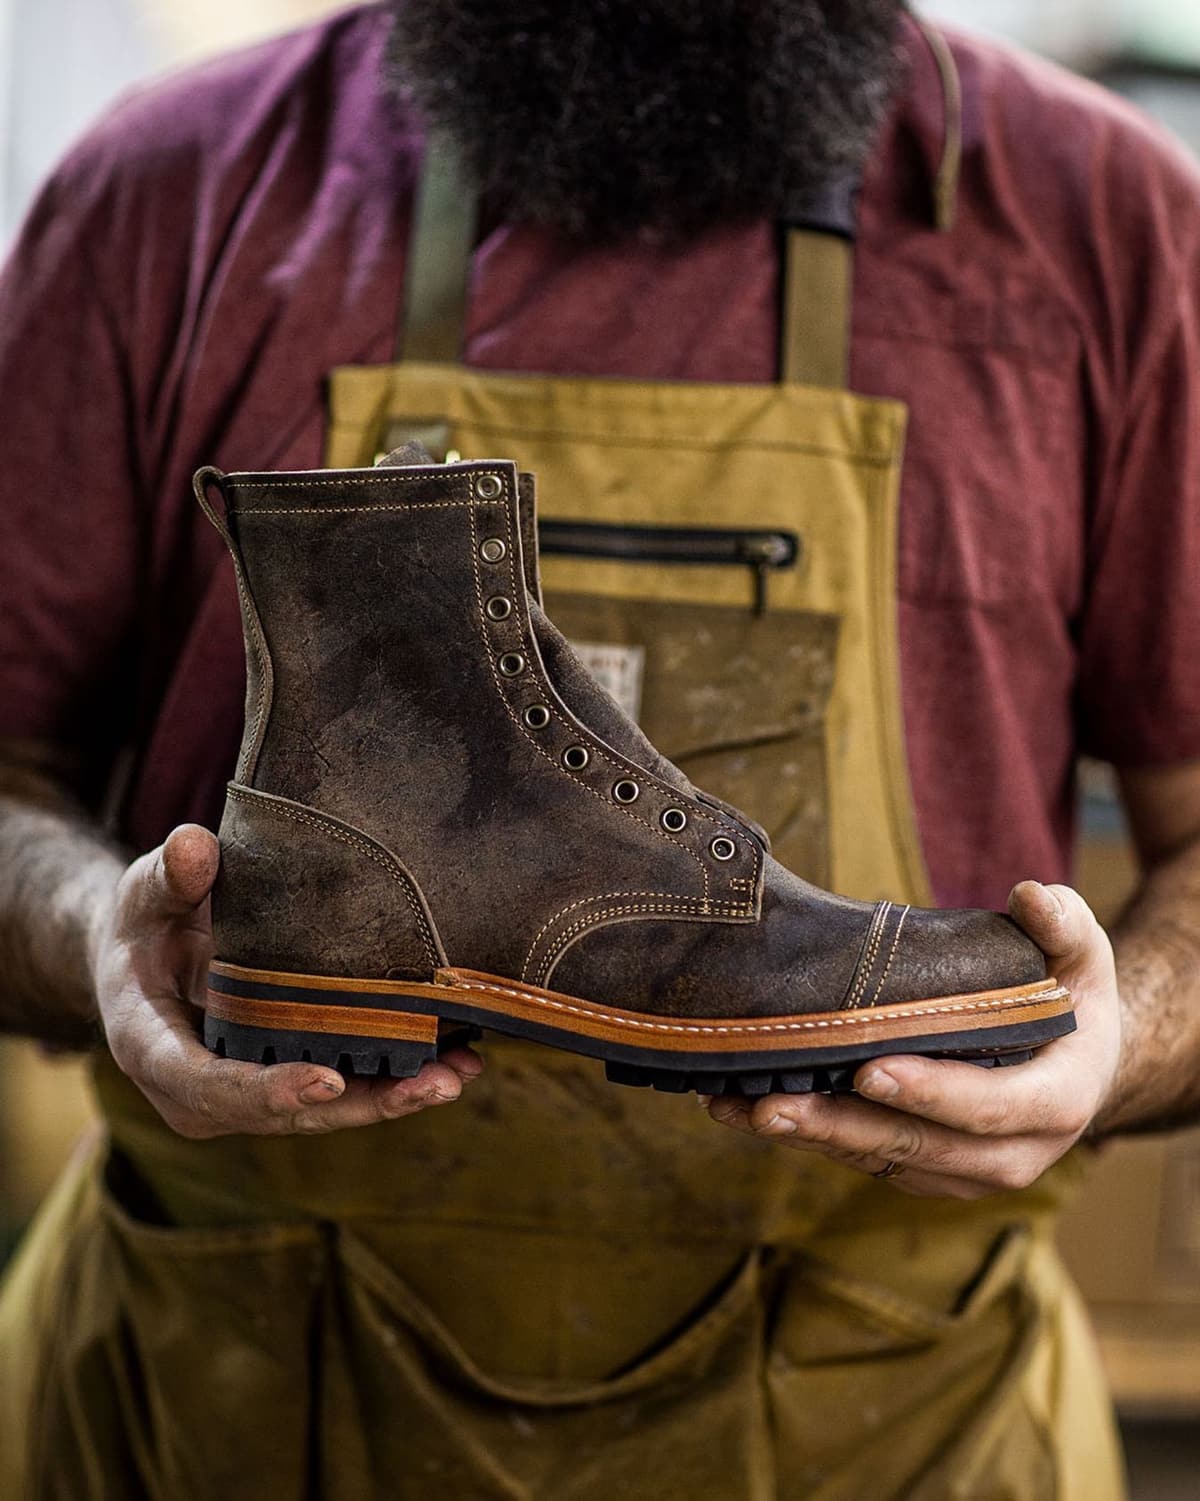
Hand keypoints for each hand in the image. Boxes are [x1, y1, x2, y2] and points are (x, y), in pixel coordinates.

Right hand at [93, 823, 481, 1137]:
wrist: (143, 954)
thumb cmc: (145, 921)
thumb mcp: (146, 892)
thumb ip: (169, 875)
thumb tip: (196, 847)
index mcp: (152, 1051)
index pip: (211, 1085)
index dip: (270, 1089)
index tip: (327, 1080)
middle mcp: (200, 1092)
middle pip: (286, 1112)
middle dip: (363, 1102)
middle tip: (435, 1084)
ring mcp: (245, 1095)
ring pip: (323, 1110)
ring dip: (393, 1097)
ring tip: (461, 1075)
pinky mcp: (281, 1081)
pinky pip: (338, 1089)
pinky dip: (392, 1079)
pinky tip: (454, 1063)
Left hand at [702, 882, 1120, 1196]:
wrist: (1073, 1055)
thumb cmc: (1069, 992)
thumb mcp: (1082, 951)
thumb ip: (1064, 923)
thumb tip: (1031, 896)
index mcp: (1056, 1103)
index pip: (991, 1107)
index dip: (931, 1093)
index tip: (868, 1070)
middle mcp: (1013, 1154)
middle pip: (919, 1147)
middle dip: (841, 1126)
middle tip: (773, 1104)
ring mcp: (964, 1172)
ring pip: (880, 1160)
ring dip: (808, 1137)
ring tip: (741, 1109)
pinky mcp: (924, 1171)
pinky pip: (864, 1158)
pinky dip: (809, 1136)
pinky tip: (747, 1110)